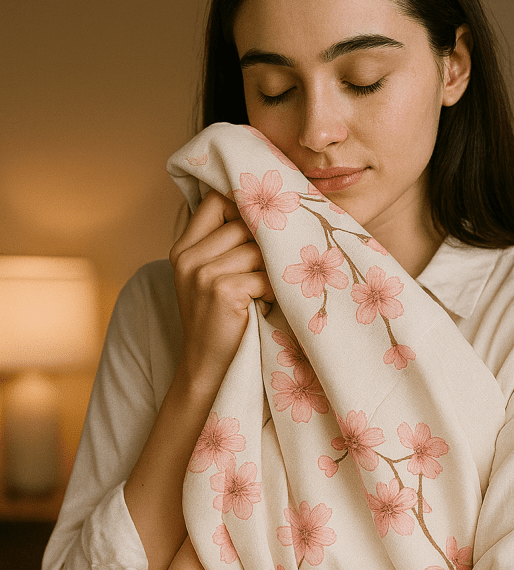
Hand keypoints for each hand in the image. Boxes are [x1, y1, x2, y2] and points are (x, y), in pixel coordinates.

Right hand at [170, 190, 274, 393]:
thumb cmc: (220, 322)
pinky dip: (273, 291)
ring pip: (257, 249)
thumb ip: (226, 245)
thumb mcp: (211, 278)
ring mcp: (202, 273)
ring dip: (272, 270)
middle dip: (266, 244)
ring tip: (267, 291)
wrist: (207, 369)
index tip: (262, 226)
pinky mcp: (222, 290)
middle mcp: (188, 256)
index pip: (216, 200)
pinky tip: (267, 304)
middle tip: (273, 268)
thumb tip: (270, 211)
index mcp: (183, 248)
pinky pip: (263, 275)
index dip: (244, 206)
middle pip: (243, 223)